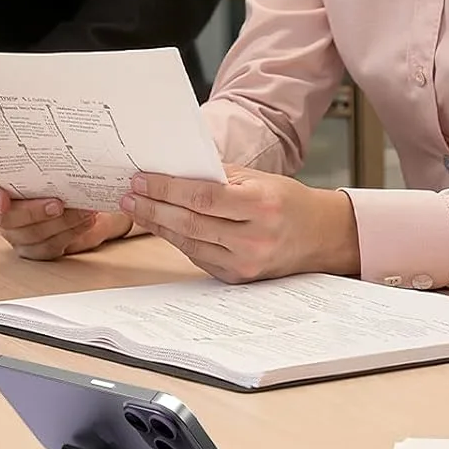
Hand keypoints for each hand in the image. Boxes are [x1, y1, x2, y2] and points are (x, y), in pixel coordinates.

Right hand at [0, 162, 132, 259]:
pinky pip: (50, 248)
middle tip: (58, 203)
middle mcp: (3, 213)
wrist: (79, 192)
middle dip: (34, 212)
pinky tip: (86, 220)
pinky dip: (71, 233)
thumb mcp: (40, 155)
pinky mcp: (37, 250)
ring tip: (84, 209)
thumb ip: (21, 152)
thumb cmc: (53, 171)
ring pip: (33, 235)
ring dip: (62, 223)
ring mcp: (18, 235)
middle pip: (8, 219)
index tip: (4, 200)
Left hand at [121, 167, 361, 282]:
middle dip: (154, 207)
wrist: (319, 236)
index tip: (142, 179)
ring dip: (159, 225)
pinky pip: (198, 257)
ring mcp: (245, 263)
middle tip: (130, 194)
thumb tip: (176, 170)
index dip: (168, 189)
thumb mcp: (258, 179)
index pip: (203, 197)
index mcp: (261, 206)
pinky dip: (177, 239)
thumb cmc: (287, 201)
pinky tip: (162, 225)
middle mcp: (254, 239)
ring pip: (189, 243)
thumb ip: (219, 176)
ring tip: (138, 208)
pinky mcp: (237, 278)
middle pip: (191, 222)